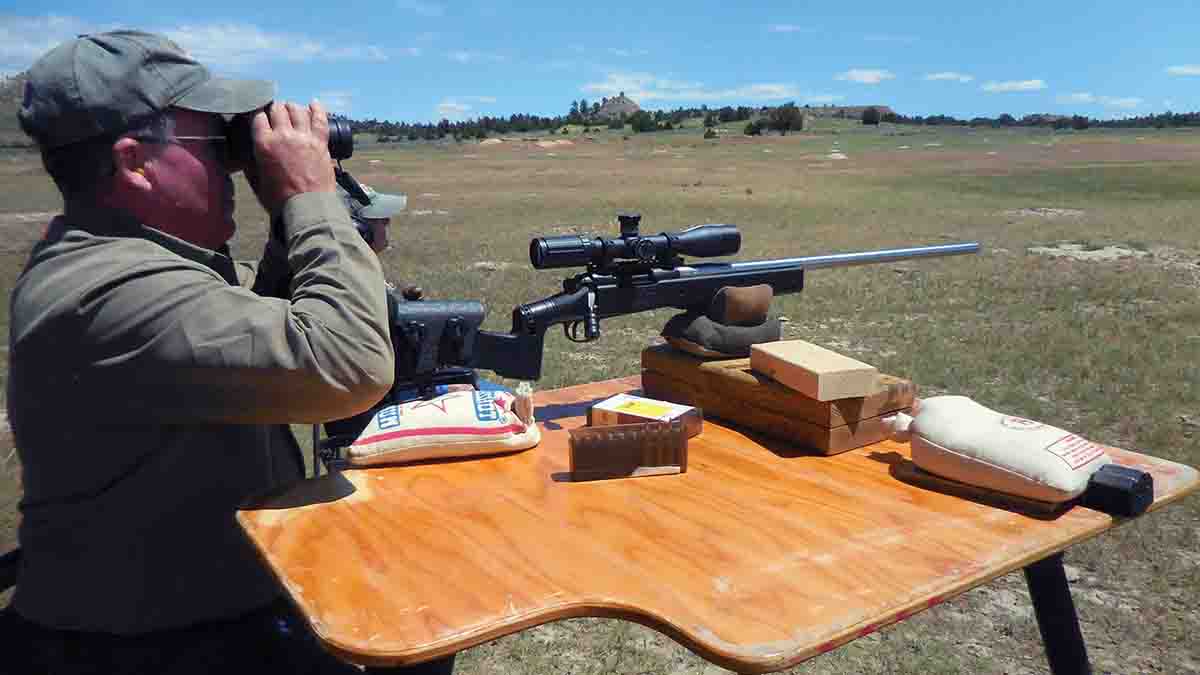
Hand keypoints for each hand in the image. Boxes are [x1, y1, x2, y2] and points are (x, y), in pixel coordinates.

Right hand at [248, 101, 335, 215]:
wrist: (308, 207)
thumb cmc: (280, 199)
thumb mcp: (257, 181)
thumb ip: (250, 164)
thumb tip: (246, 156)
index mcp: (264, 144)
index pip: (258, 117)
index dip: (258, 115)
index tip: (259, 116)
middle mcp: (283, 135)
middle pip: (277, 109)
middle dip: (274, 109)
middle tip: (275, 114)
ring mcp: (304, 137)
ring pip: (297, 110)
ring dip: (292, 108)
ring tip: (291, 109)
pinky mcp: (320, 142)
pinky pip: (320, 119)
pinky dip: (317, 109)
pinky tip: (314, 103)